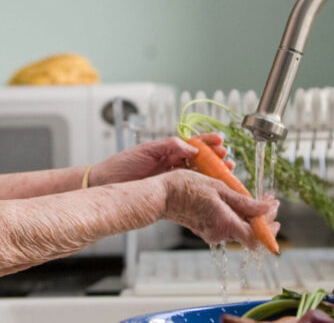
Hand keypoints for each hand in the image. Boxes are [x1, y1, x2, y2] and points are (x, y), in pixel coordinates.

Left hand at [91, 133, 230, 185]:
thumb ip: (169, 146)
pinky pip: (189, 189)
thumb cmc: (121, 165)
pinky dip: (202, 188)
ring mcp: (171, 178)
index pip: (192, 144)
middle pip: (200, 160)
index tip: (220, 141)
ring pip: (198, 174)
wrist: (106, 184)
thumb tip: (191, 147)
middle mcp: (172, 164)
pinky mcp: (168, 192)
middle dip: (216, 158)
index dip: (207, 142)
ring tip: (227, 171)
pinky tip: (212, 188)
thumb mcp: (146, 151)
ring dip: (213, 173)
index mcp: (167, 151)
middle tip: (227, 159)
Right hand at [159, 170, 280, 250]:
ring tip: (253, 197)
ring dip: (249, 215)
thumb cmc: (186, 187)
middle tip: (268, 201)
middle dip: (262, 218)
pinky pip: (227, 225)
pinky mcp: (205, 228)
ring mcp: (211, 232)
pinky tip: (235, 201)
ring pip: (239, 228)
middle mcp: (219, 233)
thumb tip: (267, 209)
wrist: (161, 195)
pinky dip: (236, 214)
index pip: (257, 238)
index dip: (270, 227)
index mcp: (225, 224)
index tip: (275, 208)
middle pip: (249, 233)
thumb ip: (244, 202)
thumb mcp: (219, 188)